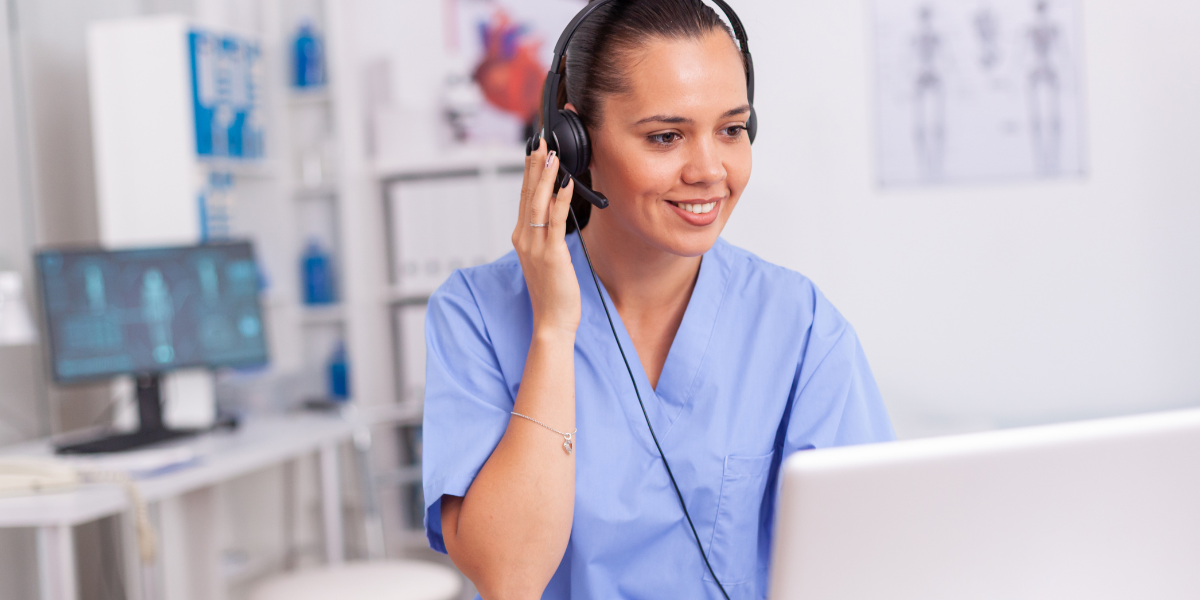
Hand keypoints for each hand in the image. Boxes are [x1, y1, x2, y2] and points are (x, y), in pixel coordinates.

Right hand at [512, 138, 580, 335]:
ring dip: (545, 176)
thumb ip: (545, 236)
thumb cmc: (552, 293)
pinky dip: (560, 200)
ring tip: (551, 154)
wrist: (551, 320)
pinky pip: (554, 220)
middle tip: (539, 140)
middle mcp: (524, 238)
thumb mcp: (545, 258)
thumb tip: (554, 215)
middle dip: (534, 165)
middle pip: (527, 194)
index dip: (529, 172)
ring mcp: (535, 245)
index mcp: (521, 237)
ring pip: (538, 202)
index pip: (524, 197)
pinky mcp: (551, 253)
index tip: (534, 150)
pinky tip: (565, 184)